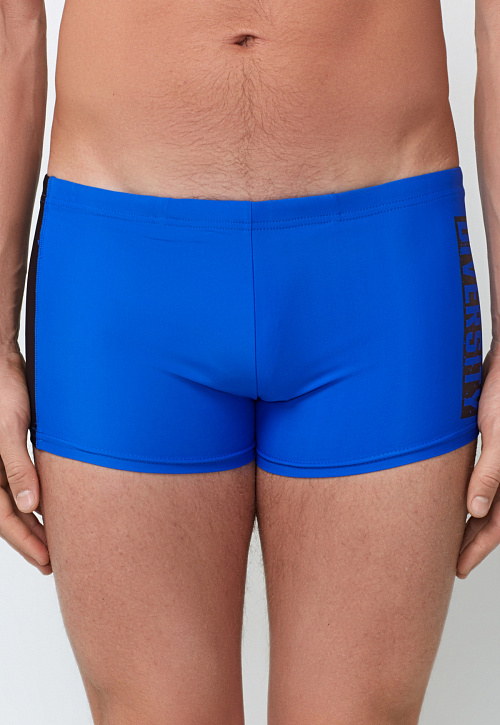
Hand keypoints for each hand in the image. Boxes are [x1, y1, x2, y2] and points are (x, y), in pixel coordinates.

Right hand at [0, 349, 50, 574]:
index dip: (25, 541)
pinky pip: (21, 482)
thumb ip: (18, 466)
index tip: (47, 560)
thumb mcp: (11, 429)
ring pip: (16, 501)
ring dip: (32, 522)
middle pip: (9, 514)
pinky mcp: (11, 450)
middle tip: (51, 562)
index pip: (4, 516)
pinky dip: (34, 499)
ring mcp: (0, 461)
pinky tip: (48, 507)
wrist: (4, 362)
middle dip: (29, 539)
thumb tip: (30, 504)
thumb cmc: (3, 389)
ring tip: (52, 543)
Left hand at [457, 340, 499, 577]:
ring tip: (451, 535)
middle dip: (473, 539)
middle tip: (451, 560)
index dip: (477, 548)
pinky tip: (455, 498)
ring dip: (470, 519)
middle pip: (492, 515)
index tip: (458, 568)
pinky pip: (483, 479)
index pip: (496, 522)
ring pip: (487, 499)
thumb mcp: (494, 432)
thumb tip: (474, 509)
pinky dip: (471, 493)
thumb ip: (489, 472)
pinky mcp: (492, 444)